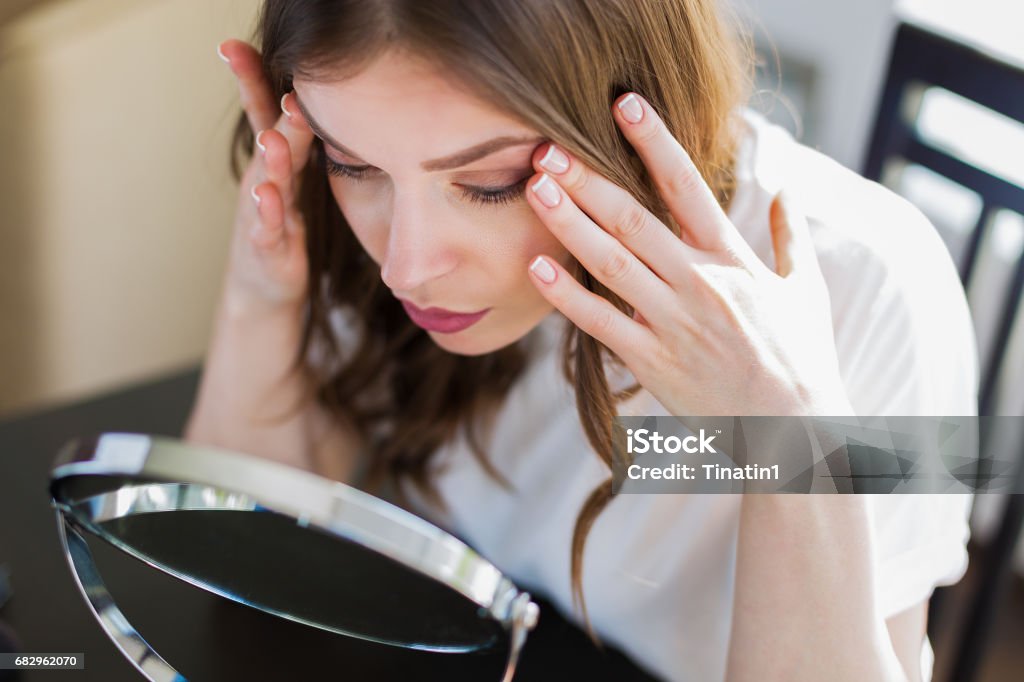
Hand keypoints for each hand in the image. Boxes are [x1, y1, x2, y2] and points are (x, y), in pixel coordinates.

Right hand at [217, 39, 314, 317]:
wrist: (264, 286)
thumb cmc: (282, 225)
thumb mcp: (293, 178)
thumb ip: (302, 140)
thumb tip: (325, 100)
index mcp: (277, 162)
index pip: (265, 114)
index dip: (252, 81)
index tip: (233, 46)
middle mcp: (265, 181)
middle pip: (270, 141)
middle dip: (276, 115)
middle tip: (290, 90)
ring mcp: (263, 214)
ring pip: (267, 183)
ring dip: (272, 162)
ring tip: (274, 140)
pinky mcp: (268, 247)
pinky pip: (266, 228)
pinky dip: (266, 213)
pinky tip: (265, 196)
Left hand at [524, 93, 853, 416]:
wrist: (794, 430)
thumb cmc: (801, 358)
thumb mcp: (804, 290)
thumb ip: (792, 238)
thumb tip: (789, 192)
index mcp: (733, 258)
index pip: (689, 186)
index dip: (655, 142)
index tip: (625, 106)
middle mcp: (699, 282)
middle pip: (634, 218)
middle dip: (588, 179)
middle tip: (549, 148)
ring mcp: (672, 321)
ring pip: (610, 261)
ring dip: (569, 223)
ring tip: (535, 189)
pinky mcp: (652, 360)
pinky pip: (599, 322)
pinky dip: (566, 295)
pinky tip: (536, 266)